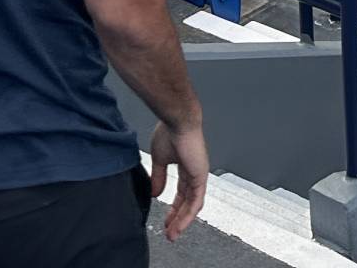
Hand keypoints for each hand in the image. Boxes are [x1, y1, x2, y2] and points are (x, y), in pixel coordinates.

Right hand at [147, 120, 209, 241]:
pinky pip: (196, 200)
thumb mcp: (159, 159)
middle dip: (178, 218)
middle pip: (187, 202)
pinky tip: (180, 224)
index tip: (166, 220)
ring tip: (173, 234)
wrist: (177, 121)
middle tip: (170, 233)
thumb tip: (155, 193)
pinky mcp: (201, 176)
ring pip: (192, 205)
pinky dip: (188, 214)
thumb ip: (158, 177)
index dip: (174, 208)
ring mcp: (199, 174)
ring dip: (182, 221)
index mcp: (186, 167)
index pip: (181, 193)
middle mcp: (195, 172)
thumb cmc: (169, 132)